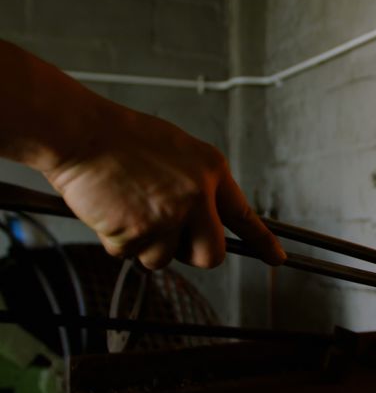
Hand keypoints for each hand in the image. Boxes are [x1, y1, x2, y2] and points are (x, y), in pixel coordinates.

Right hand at [41, 100, 285, 269]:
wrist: (81, 133)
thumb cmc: (123, 139)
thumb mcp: (178, 152)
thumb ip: (197, 184)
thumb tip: (204, 218)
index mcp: (211, 171)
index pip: (245, 215)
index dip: (264, 242)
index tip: (277, 260)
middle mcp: (198, 196)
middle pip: (211, 256)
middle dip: (191, 254)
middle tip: (169, 238)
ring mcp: (169, 216)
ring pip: (164, 259)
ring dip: (145, 245)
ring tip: (129, 211)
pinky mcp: (138, 231)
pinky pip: (129, 254)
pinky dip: (117, 241)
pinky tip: (110, 211)